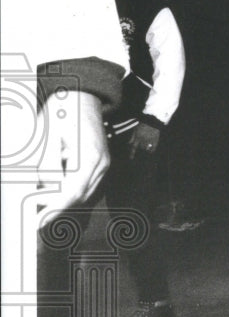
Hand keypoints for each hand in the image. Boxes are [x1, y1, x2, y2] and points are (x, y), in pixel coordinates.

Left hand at [36, 91, 108, 226]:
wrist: (82, 95)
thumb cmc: (63, 111)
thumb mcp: (48, 137)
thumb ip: (46, 166)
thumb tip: (42, 190)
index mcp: (90, 157)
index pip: (73, 192)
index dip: (55, 209)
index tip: (39, 221)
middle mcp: (101, 164)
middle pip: (80, 197)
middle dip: (58, 207)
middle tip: (36, 215)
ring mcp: (103, 164)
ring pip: (84, 194)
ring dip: (64, 199)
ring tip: (43, 202)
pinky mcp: (101, 163)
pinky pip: (87, 185)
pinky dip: (71, 191)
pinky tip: (56, 189)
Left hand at [128, 121, 160, 158]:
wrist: (152, 119)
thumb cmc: (143, 124)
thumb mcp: (135, 129)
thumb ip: (132, 136)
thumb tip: (129, 143)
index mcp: (138, 137)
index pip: (134, 147)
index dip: (132, 153)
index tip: (131, 158)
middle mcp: (143, 139)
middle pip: (141, 147)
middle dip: (140, 147)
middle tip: (141, 145)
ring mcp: (150, 140)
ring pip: (147, 148)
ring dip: (145, 148)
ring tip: (146, 148)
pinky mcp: (156, 139)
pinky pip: (154, 148)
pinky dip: (152, 150)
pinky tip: (151, 151)